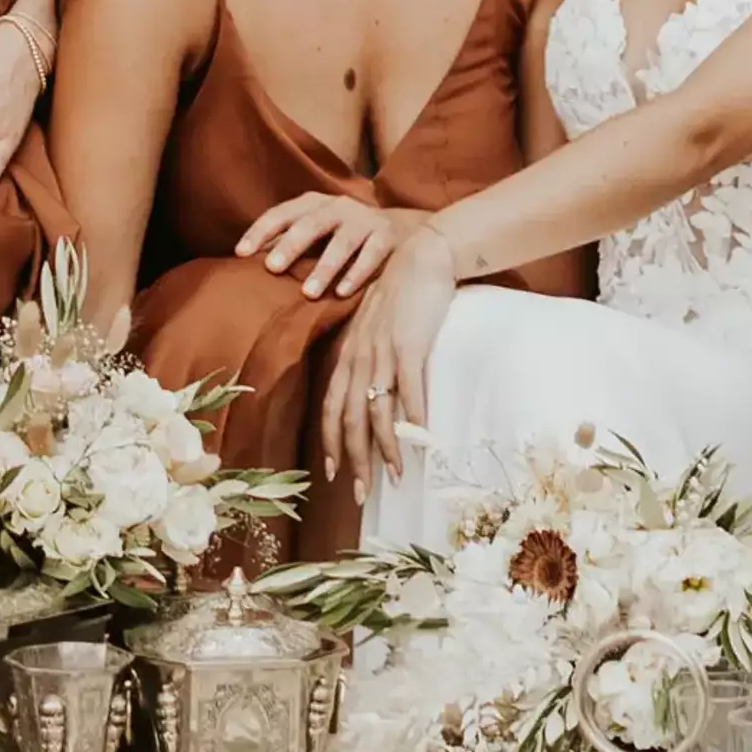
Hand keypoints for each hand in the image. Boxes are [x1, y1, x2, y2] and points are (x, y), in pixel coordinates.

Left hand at [235, 188, 405, 303]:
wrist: (402, 228)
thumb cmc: (345, 234)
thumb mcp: (316, 231)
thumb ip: (288, 241)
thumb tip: (246, 263)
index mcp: (315, 204)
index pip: (283, 213)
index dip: (261, 230)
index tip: (240, 253)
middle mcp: (338, 207)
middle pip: (312, 223)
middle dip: (291, 245)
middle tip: (272, 268)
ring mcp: (365, 220)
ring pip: (343, 242)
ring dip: (325, 267)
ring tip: (308, 293)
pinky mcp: (387, 236)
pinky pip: (371, 255)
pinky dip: (356, 273)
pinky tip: (342, 292)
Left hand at [318, 236, 457, 496]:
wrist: (420, 257)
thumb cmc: (400, 293)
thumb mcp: (374, 327)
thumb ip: (369, 358)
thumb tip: (373, 393)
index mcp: (348, 355)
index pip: (330, 408)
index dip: (331, 443)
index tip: (334, 474)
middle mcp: (359, 358)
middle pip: (350, 420)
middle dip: (354, 461)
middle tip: (361, 495)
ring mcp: (383, 353)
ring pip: (377, 412)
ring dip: (386, 449)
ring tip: (395, 478)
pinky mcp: (409, 346)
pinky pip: (409, 390)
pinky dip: (414, 418)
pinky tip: (422, 439)